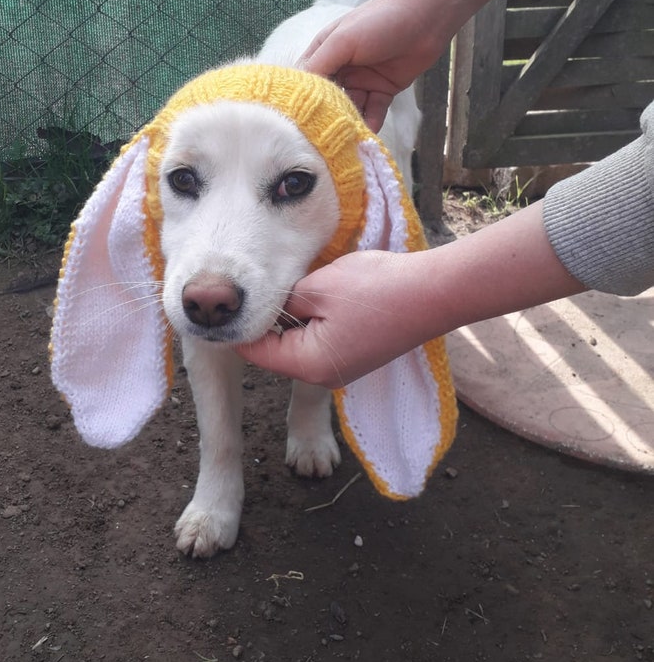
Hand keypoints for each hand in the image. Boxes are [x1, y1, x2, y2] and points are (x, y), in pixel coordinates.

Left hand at [237, 203, 584, 386]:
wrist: (436, 292)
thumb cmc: (377, 288)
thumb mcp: (317, 287)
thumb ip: (282, 301)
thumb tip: (260, 307)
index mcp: (308, 364)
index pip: (254, 351)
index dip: (238, 324)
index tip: (225, 298)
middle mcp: (323, 375)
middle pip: (275, 350)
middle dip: (265, 321)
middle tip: (252, 286)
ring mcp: (342, 368)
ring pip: (298, 343)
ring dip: (290, 319)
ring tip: (286, 286)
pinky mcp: (356, 355)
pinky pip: (320, 340)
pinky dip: (312, 320)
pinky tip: (315, 294)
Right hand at [301, 0, 531, 129]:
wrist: (428, 16)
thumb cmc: (381, 20)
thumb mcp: (343, 40)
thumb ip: (320, 64)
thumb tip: (298, 93)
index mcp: (325, 51)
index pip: (306, 81)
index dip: (301, 100)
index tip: (296, 123)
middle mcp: (341, 67)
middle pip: (327, 99)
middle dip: (325, 118)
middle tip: (319, 141)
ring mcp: (362, 80)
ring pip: (350, 109)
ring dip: (348, 125)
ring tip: (342, 145)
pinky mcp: (383, 90)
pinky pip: (373, 112)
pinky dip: (370, 125)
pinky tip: (365, 139)